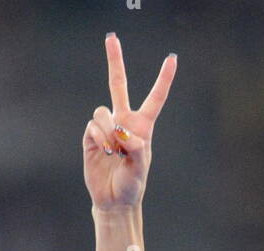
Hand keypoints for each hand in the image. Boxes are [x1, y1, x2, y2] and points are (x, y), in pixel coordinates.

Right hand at [83, 35, 175, 210]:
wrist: (112, 200)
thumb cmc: (132, 185)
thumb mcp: (140, 169)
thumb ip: (137, 149)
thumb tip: (123, 132)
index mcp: (142, 127)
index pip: (154, 98)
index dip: (163, 79)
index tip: (172, 59)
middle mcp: (123, 122)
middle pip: (118, 84)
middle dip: (114, 60)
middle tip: (111, 37)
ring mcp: (106, 127)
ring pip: (103, 111)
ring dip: (109, 131)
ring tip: (115, 151)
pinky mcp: (91, 136)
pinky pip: (93, 126)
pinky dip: (100, 138)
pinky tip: (106, 151)